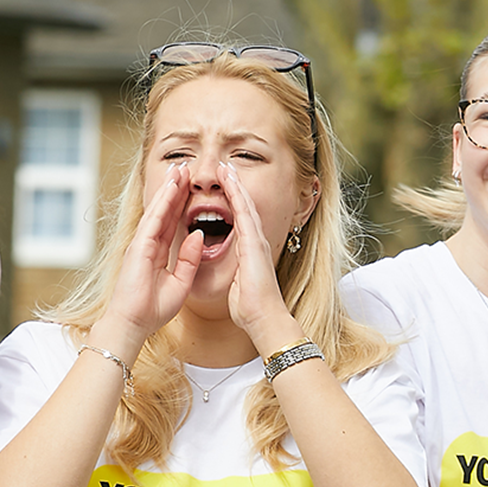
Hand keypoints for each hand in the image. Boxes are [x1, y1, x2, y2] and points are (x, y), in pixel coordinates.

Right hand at [97, 163, 203, 347]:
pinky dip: (163, 202)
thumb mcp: (181, 282)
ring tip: (179, 169)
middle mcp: (148, 244)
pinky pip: (153, 219)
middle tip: (185, 168)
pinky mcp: (139, 246)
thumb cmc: (153, 309)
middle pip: (164, 211)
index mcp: (158, 253)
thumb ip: (190, 259)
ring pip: (158, 210)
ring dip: (169, 189)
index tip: (190, 187)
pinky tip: (172, 188)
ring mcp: (142, 243)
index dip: (181, 203)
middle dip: (175, 189)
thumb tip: (198, 236)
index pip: (172, 222)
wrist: (134, 324)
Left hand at [218, 161, 298, 349]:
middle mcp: (255, 242)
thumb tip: (236, 272)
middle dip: (235, 187)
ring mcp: (256, 241)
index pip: (240, 220)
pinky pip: (244, 214)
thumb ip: (238, 273)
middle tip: (225, 168)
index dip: (232, 202)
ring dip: (235, 185)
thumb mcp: (240, 285)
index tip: (223, 187)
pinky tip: (230, 182)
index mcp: (249, 252)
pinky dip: (237, 196)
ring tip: (226, 168)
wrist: (264, 318)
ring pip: (245, 205)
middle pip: (244, 207)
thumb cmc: (251, 308)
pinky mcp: (254, 243)